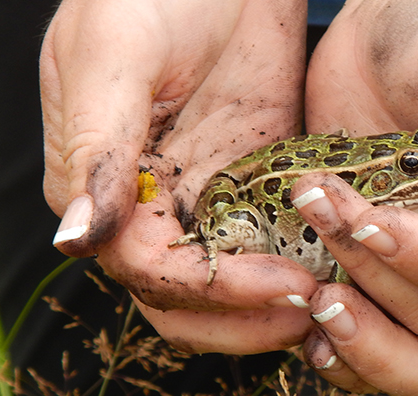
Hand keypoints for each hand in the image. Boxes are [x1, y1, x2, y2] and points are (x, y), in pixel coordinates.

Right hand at [41, 0, 317, 353]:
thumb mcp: (114, 55)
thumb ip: (95, 147)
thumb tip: (74, 242)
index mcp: (97, 186)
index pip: (147, 270)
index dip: (211, 290)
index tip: (282, 284)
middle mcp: (147, 206)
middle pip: (185, 300)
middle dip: (244, 318)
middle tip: (317, 307)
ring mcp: (204, 197)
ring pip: (229, 287)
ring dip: (273, 306)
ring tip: (335, 301)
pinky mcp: (252, 182)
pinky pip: (271, 243)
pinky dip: (301, 264)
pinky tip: (344, 268)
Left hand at [298, 0, 417, 395]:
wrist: (398, 25)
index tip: (376, 221)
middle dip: (380, 286)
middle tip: (326, 221)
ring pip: (408, 358)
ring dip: (353, 331)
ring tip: (308, 287)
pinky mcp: (380, 278)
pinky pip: (365, 346)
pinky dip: (333, 346)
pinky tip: (302, 315)